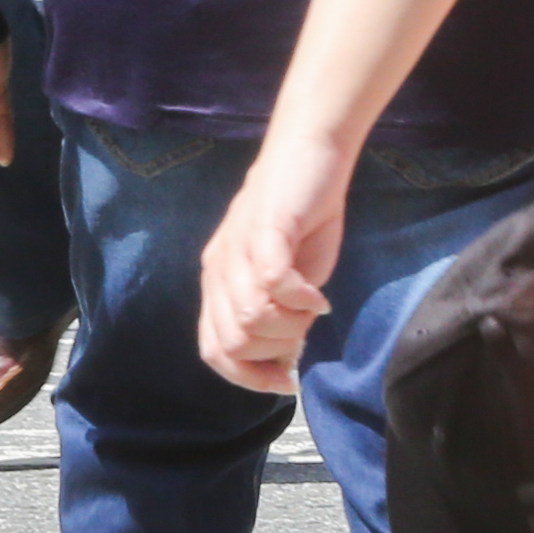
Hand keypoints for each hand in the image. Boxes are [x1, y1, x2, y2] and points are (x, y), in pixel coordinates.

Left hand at [199, 135, 351, 393]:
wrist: (309, 151)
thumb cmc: (303, 218)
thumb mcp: (286, 280)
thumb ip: (277, 317)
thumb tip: (284, 365)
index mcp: (217, 283)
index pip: (214, 351)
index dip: (249, 377)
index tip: (285, 381)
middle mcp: (218, 268)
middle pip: (234, 342)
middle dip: (276, 351)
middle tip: (304, 328)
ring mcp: (238, 249)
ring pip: (251, 318)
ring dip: (291, 326)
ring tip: (311, 307)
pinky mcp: (265, 230)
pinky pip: (273, 283)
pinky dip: (302, 300)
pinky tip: (319, 297)